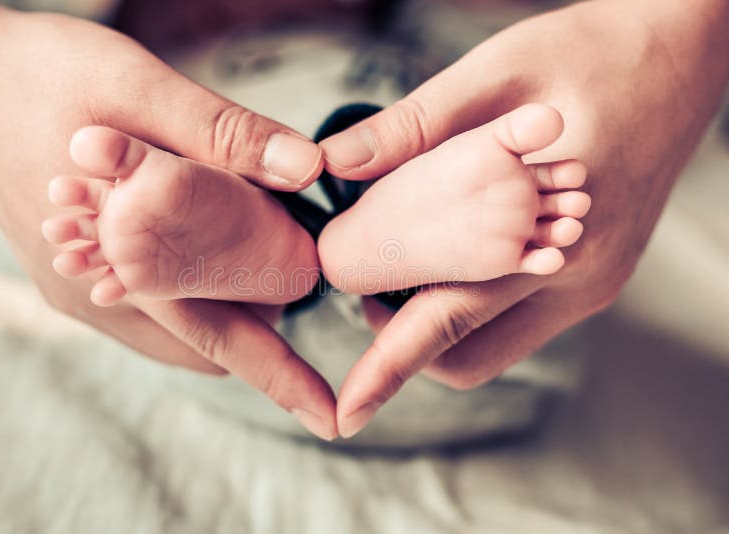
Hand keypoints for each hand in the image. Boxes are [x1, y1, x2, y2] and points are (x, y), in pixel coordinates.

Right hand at [0, 2, 336, 438]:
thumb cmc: (38, 74)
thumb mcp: (139, 87)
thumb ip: (223, 136)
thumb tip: (307, 174)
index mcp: (122, 266)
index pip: (222, 342)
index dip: (283, 380)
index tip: (332, 417)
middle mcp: (95, 296)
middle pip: (203, 338)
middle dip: (260, 324)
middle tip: (299, 276)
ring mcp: (77, 286)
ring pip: (174, 322)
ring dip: (222, 303)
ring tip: (260, 261)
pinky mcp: (65, 270)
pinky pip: (143, 302)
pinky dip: (186, 287)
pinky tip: (201, 249)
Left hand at [318, 0, 728, 436]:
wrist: (686, 51)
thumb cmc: (594, 52)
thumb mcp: (498, 74)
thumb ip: (415, 126)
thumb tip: (337, 165)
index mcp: (553, 237)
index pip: (451, 322)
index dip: (390, 370)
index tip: (347, 412)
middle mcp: (579, 278)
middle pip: (472, 356)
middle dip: (407, 346)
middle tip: (370, 291)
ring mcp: (595, 282)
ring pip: (499, 344)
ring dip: (444, 327)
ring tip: (409, 271)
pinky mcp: (601, 273)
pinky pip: (526, 317)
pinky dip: (479, 305)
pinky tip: (458, 259)